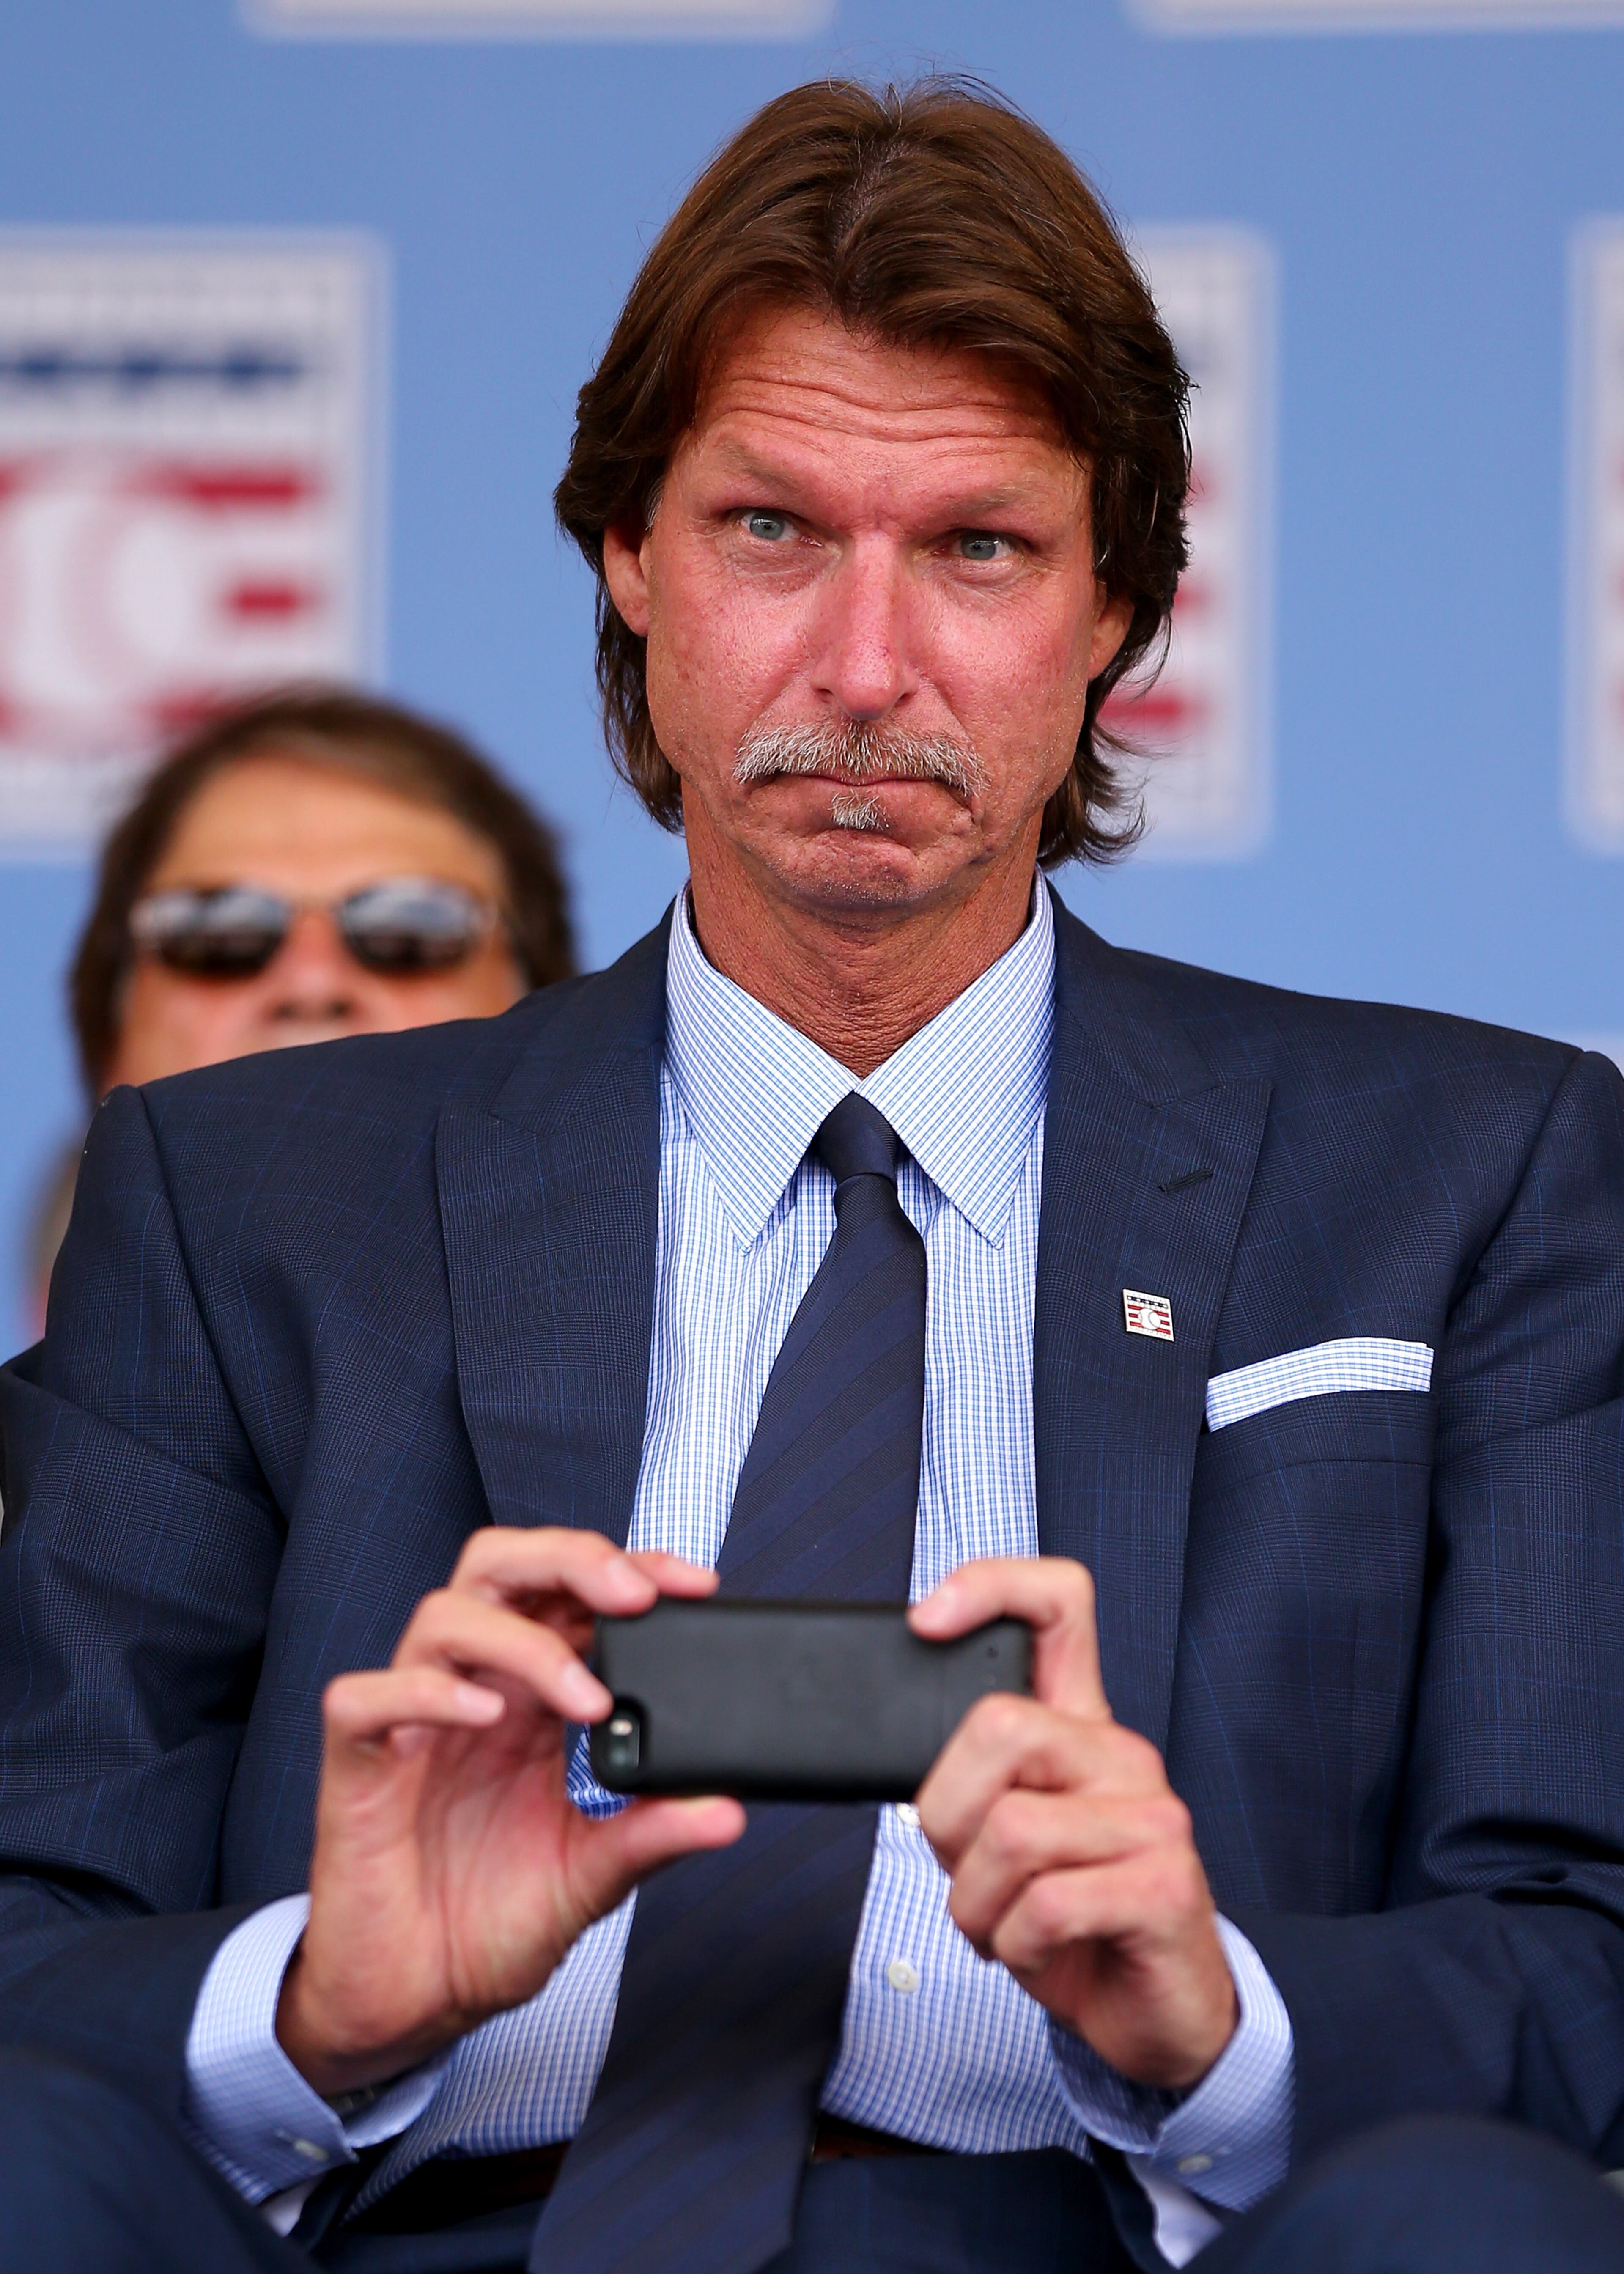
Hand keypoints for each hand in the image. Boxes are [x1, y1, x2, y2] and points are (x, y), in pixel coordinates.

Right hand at [276, 1529, 744, 2096]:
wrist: (418, 2002)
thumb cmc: (492, 1925)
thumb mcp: (593, 1878)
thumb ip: (652, 1836)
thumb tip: (728, 1810)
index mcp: (531, 1702)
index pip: (572, 1592)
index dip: (630, 1568)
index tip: (695, 1584)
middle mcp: (474, 1693)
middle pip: (501, 1566)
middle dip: (570, 1557)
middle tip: (634, 1598)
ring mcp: (412, 1724)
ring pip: (443, 1614)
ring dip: (523, 1640)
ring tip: (585, 1698)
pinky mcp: (357, 1767)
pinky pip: (364, 1697)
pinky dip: (424, 1691)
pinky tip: (481, 1712)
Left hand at [910, 1557, 1236, 2091]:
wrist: (1157, 2016)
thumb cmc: (1072, 1924)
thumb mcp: (1007, 1839)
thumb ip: (977, 1785)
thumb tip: (910, 1760)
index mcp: (1081, 1727)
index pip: (1057, 1603)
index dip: (989, 1584)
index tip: (928, 1619)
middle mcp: (1122, 1755)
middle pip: (999, 1726)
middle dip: (947, 1815)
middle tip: (966, 1868)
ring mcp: (1153, 1818)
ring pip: (1010, 1832)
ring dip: (976, 1904)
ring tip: (1004, 1926)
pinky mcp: (1164, 1886)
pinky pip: (1045, 1906)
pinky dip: (1015, 1946)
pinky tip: (1039, 1953)